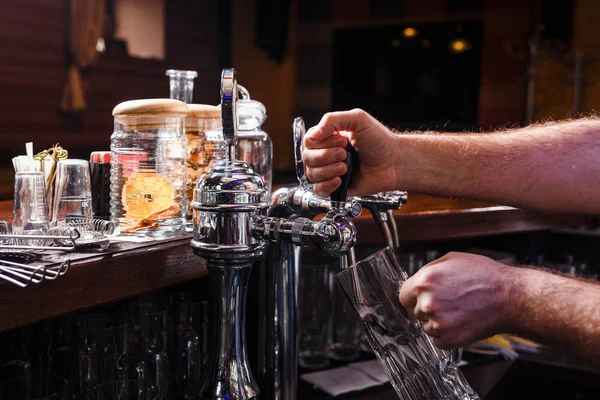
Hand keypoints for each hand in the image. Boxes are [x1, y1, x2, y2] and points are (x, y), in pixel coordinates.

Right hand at [302, 109, 401, 196]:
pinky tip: (340, 180)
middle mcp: (325, 154)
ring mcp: (329, 171)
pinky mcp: (335, 188)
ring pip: (311, 174)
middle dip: (326, 156)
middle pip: (308, 158)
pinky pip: (318, 191)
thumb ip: (332, 120)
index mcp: (327, 137)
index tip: (342, 141)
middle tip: (345, 154)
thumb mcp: (357, 119)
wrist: (393, 162)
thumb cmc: (379, 141)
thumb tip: (313, 135)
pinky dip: (327, 185)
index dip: (322, 142)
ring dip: (329, 170)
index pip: (309, 141)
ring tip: (346, 167)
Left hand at [398, 252, 513, 348]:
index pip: (402, 296)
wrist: (508, 296)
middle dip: (427, 308)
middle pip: (414, 312)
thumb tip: (417, 280)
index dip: (412, 296)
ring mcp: (438, 322)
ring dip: (436, 322)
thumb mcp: (452, 259)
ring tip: (456, 311)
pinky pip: (437, 340)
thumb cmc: (484, 276)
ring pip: (426, 327)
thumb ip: (429, 270)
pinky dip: (446, 335)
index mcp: (424, 281)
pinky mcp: (450, 338)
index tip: (419, 298)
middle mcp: (428, 303)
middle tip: (447, 302)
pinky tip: (459, 322)